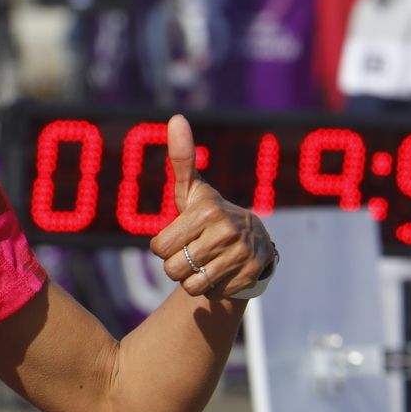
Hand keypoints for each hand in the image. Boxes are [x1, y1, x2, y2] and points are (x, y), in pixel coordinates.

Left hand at [148, 115, 275, 299]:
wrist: (252, 241)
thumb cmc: (209, 215)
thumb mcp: (193, 189)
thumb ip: (181, 158)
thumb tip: (176, 117)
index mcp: (206, 209)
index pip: (158, 248)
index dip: (163, 247)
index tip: (179, 236)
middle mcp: (227, 230)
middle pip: (172, 269)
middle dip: (177, 265)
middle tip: (193, 251)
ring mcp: (242, 253)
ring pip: (190, 285)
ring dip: (192, 278)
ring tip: (206, 262)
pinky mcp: (250, 275)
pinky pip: (211, 294)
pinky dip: (212, 288)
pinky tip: (222, 271)